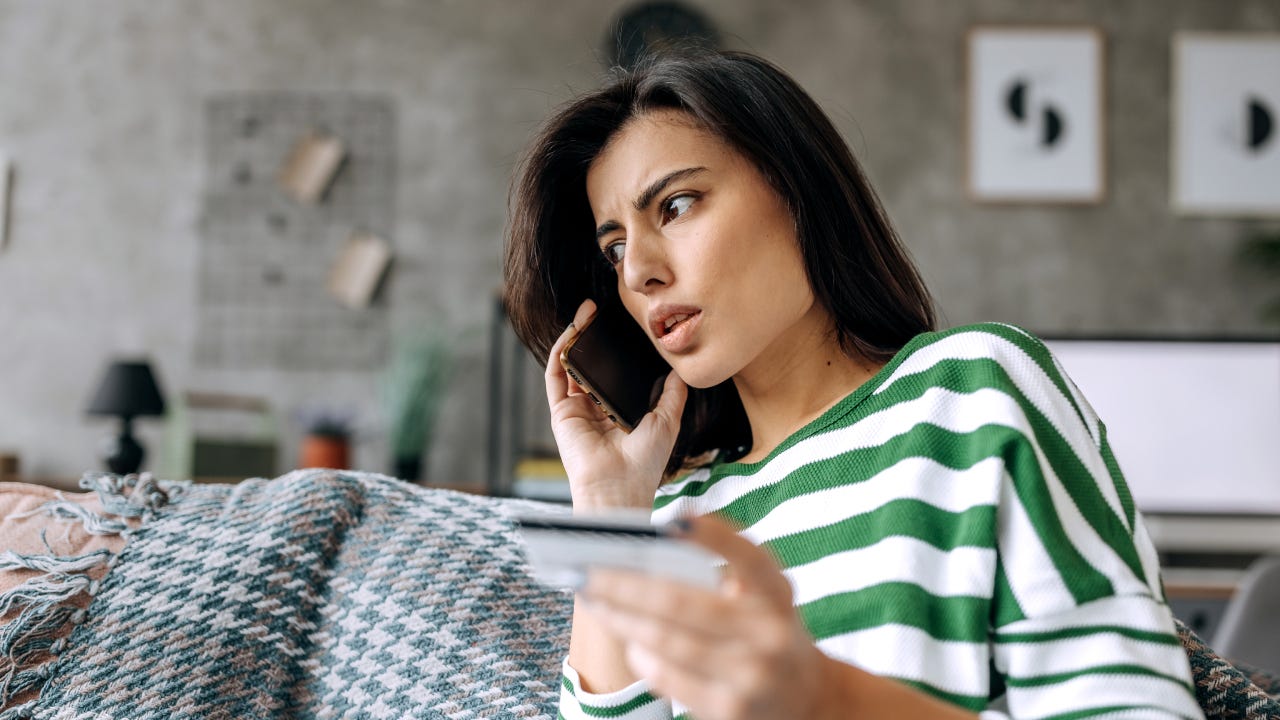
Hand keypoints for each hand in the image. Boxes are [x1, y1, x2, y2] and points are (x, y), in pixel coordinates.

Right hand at [545, 299, 687, 510]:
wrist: (620, 485)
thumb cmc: (644, 462)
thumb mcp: (667, 420)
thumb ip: (672, 394)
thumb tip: (680, 369)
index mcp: (617, 414)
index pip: (613, 375)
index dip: (616, 350)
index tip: (624, 325)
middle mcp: (594, 410)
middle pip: (591, 366)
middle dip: (593, 337)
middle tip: (601, 311)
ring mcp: (576, 410)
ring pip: (572, 365)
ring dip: (576, 336)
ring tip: (587, 311)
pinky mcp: (561, 412)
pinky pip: (557, 374)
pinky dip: (563, 350)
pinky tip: (574, 330)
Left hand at [579, 515, 842, 719]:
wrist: (812, 701)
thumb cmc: (771, 634)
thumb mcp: (766, 597)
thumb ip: (727, 570)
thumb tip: (657, 542)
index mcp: (777, 594)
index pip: (748, 558)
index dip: (714, 537)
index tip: (675, 519)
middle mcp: (770, 632)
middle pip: (681, 603)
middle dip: (625, 585)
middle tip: (588, 572)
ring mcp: (751, 674)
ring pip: (668, 641)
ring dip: (622, 620)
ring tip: (596, 603)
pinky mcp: (731, 708)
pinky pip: (671, 679)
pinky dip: (643, 657)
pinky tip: (629, 641)